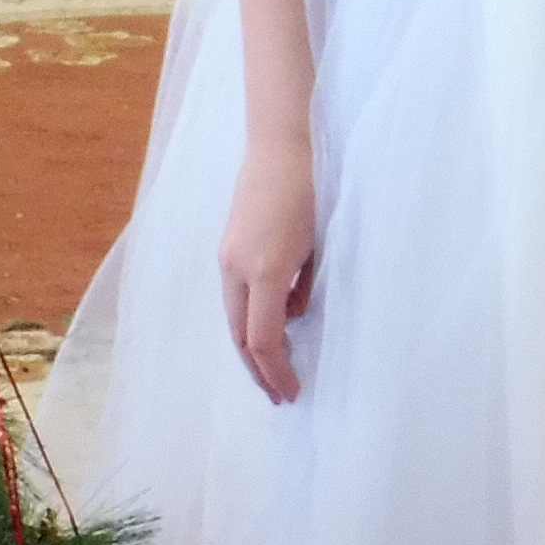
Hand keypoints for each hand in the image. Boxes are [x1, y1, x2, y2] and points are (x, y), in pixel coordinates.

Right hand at [220, 138, 318, 403]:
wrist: (279, 149)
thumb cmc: (310, 192)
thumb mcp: (318, 245)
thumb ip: (303, 287)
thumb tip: (293, 316)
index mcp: (265, 271)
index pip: (263, 340)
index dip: (276, 372)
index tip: (293, 392)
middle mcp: (236, 269)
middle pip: (240, 336)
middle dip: (259, 370)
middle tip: (280, 395)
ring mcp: (226, 259)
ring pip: (233, 318)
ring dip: (252, 347)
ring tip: (274, 370)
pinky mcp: (227, 249)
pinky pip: (235, 297)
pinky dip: (250, 319)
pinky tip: (271, 327)